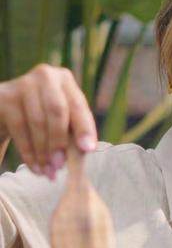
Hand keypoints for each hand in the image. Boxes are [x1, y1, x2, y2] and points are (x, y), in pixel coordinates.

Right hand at [0, 64, 96, 178]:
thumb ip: (76, 130)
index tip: (88, 149)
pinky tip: (35, 167)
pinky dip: (29, 152)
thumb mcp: (64, 118)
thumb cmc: (46, 115)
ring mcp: (22, 84)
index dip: (84, 128)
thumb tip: (86, 149)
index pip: (78, 105)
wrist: (9, 108)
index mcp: (65, 79)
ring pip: (37, 122)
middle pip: (56, 111)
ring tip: (48, 171)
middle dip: (59, 142)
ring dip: (44, 152)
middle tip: (60, 166)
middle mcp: (45, 76)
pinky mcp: (4, 97)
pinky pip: (19, 129)